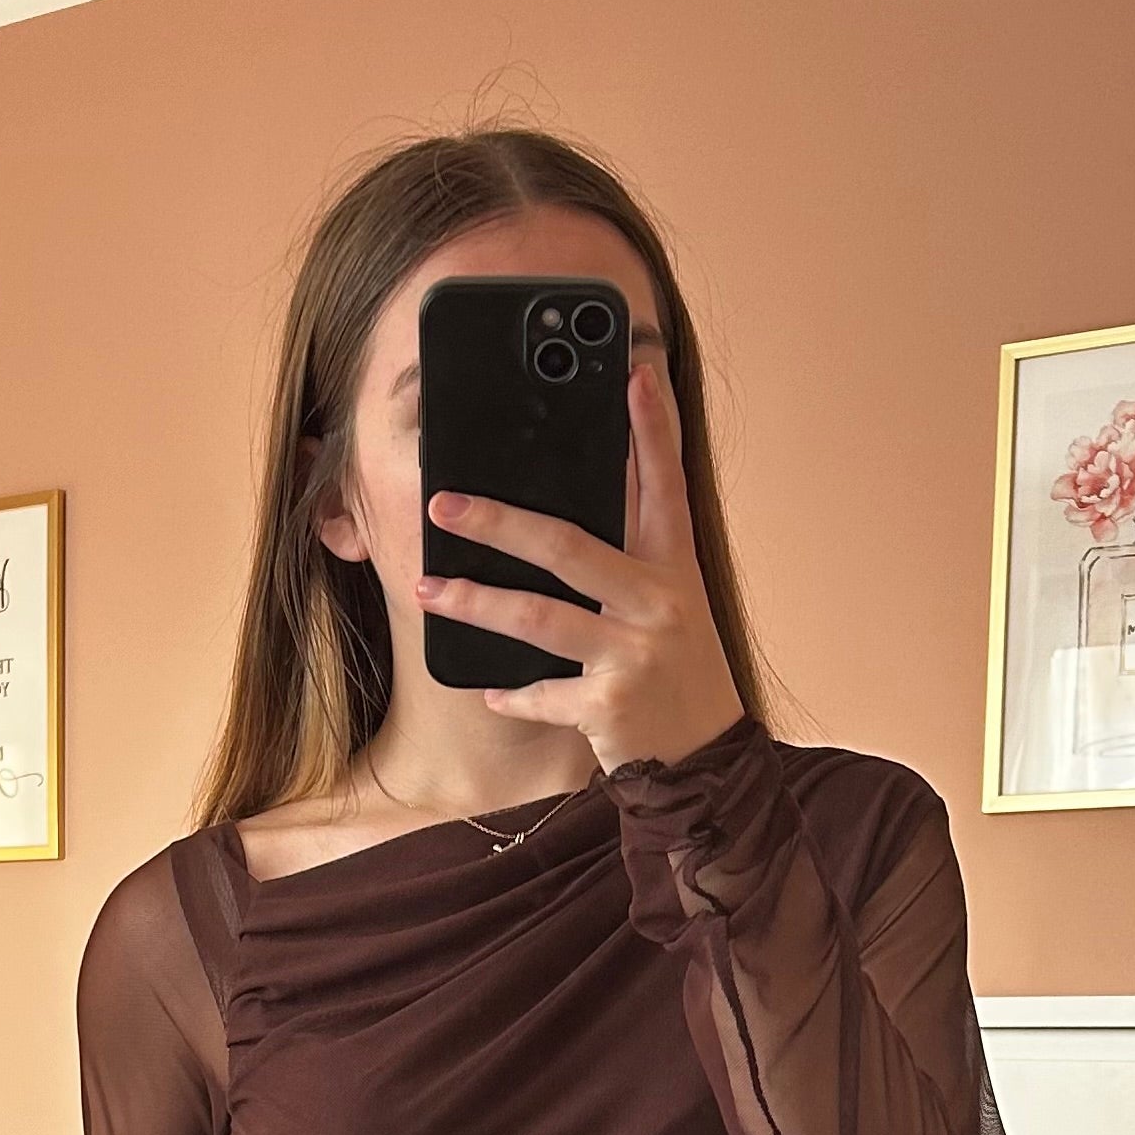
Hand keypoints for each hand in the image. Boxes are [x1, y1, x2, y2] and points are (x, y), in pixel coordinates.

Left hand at [416, 362, 745, 773]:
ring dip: (473, 602)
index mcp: (674, 569)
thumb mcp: (671, 607)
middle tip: (443, 502)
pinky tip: (488, 691)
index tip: (637, 372)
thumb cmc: (678, 675)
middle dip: (498, 520)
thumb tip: (559, 517)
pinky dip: (511, 694)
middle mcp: (657, 603)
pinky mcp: (609, 705)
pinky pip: (543, 693)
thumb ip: (629, 562)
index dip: (654, 428)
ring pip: (536, 618)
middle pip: (567, 546)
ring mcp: (632, 654)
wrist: (707, 762)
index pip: (666, 484)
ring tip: (426, 589)